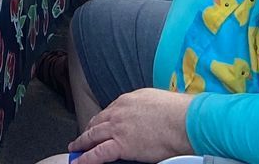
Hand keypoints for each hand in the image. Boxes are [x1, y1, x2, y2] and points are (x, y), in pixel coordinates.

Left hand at [68, 88, 191, 163]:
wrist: (183, 121)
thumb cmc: (178, 112)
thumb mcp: (158, 101)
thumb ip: (147, 108)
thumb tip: (149, 115)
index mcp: (128, 100)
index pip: (110, 111)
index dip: (102, 120)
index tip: (99, 125)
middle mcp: (119, 111)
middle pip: (97, 122)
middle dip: (88, 130)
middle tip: (81, 137)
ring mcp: (118, 128)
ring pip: (93, 136)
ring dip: (82, 143)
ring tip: (75, 149)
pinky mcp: (120, 145)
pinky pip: (98, 153)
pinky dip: (86, 158)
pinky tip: (79, 161)